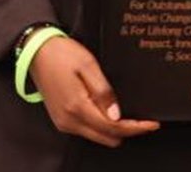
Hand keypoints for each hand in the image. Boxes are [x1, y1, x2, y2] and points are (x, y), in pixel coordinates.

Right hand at [29, 35, 159, 146]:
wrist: (38, 52)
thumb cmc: (63, 54)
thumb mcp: (88, 66)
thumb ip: (103, 92)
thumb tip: (116, 115)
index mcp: (77, 108)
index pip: (112, 128)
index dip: (135, 128)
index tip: (152, 124)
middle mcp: (69, 121)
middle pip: (106, 137)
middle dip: (128, 131)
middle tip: (146, 120)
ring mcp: (64, 122)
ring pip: (97, 136)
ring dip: (115, 130)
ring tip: (133, 116)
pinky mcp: (62, 119)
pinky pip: (88, 130)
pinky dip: (103, 126)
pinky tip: (113, 114)